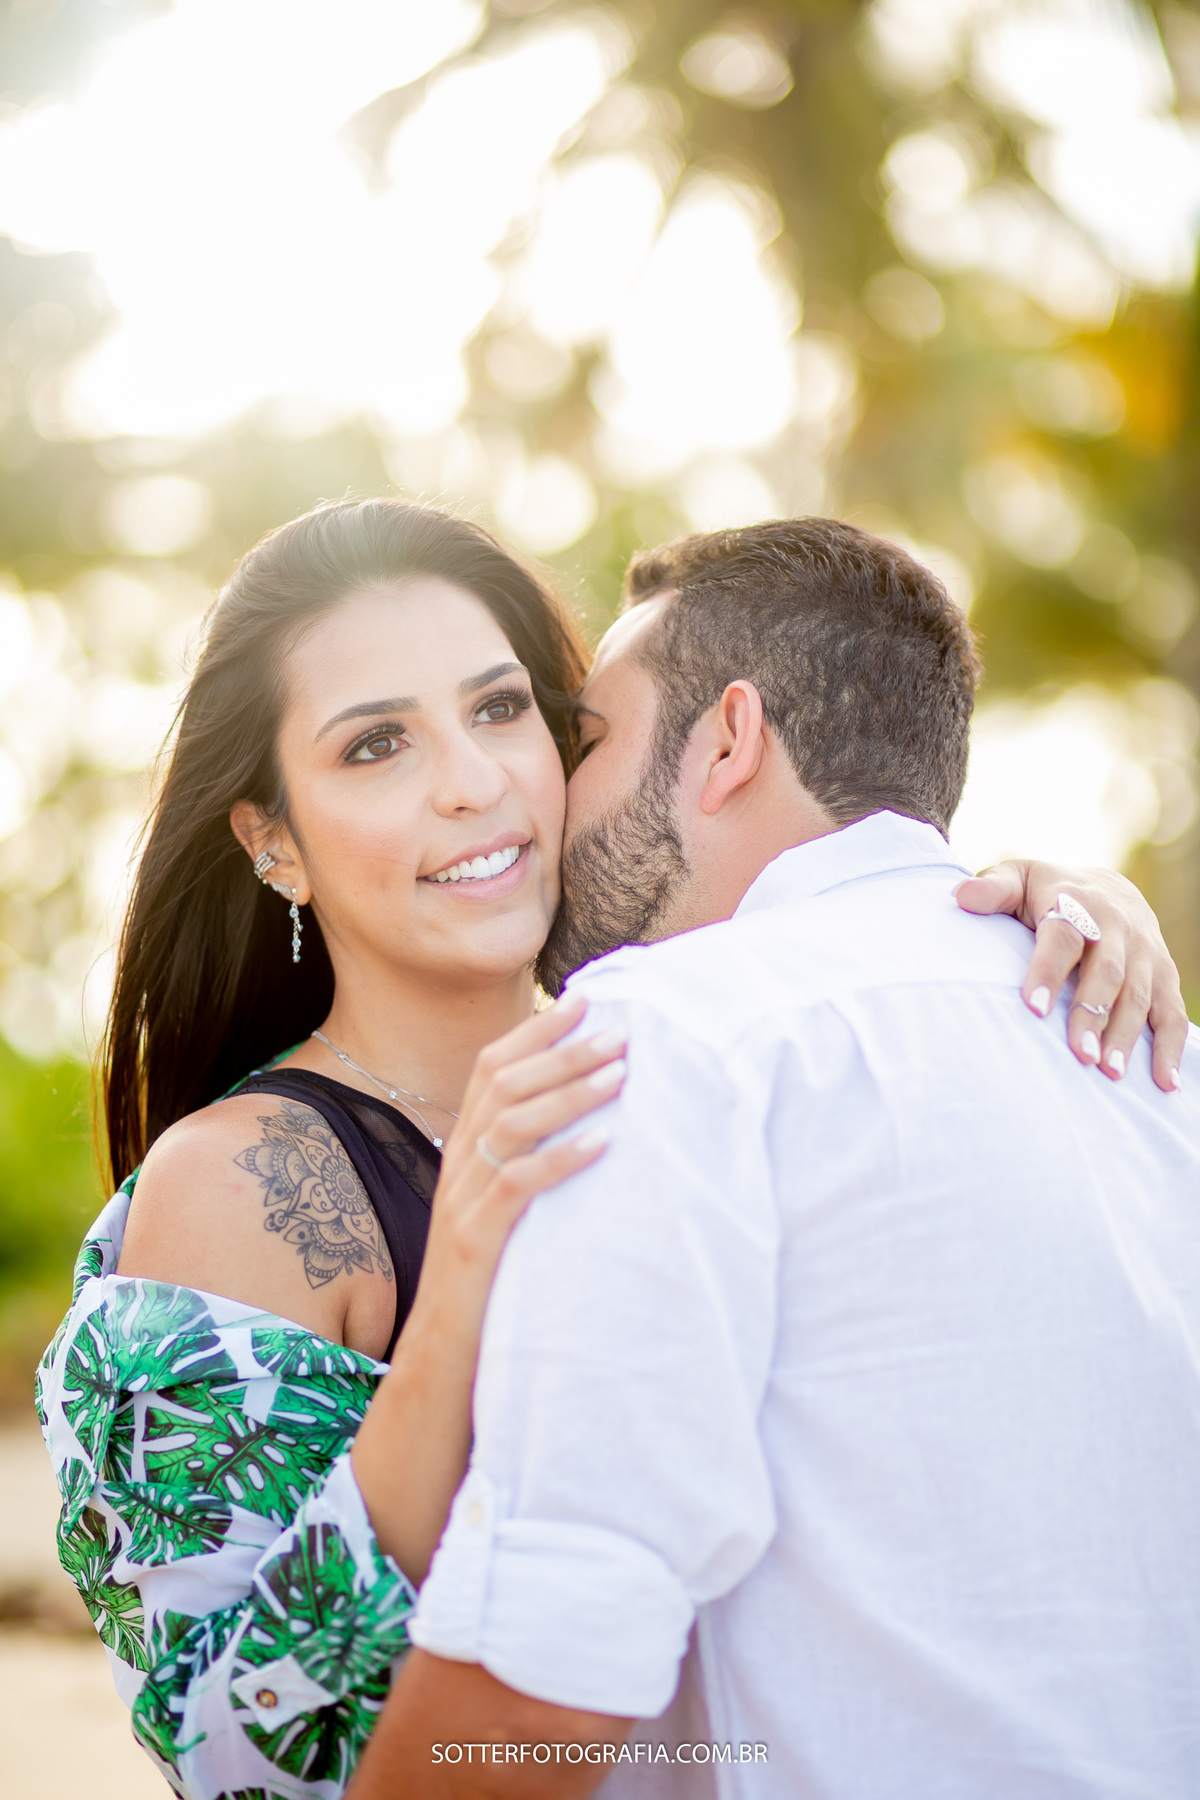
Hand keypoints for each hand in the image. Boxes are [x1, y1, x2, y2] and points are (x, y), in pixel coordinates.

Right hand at [351, 991, 624, 1583]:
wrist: (442, 1361)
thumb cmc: (487, 1283)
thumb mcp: (501, 1211)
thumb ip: (522, 1164)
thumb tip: (576, 1119)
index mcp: (462, 1151)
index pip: (490, 1068)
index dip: (535, 1031)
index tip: (584, 1000)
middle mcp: (456, 1166)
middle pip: (502, 1083)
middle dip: (564, 1051)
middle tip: (621, 1031)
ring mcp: (461, 1202)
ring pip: (511, 1124)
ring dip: (569, 1093)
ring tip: (622, 1073)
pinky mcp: (476, 1243)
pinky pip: (517, 1187)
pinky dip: (561, 1158)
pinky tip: (602, 1143)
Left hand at [954, 862, 1186, 1090]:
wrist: (1106, 887)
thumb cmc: (1047, 891)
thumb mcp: (1018, 878)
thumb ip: (993, 887)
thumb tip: (961, 896)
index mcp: (1076, 901)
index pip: (1063, 936)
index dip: (1048, 971)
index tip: (1032, 1008)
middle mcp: (1116, 925)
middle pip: (1106, 973)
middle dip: (1093, 1015)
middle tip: (1080, 1056)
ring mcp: (1145, 951)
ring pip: (1139, 995)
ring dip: (1127, 1035)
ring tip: (1109, 1073)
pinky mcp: (1164, 974)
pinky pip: (1172, 1013)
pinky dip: (1171, 1047)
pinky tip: (1164, 1082)